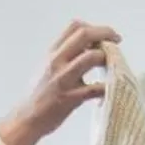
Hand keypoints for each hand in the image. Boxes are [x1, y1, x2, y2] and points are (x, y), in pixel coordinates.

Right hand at [0, 21, 114, 144]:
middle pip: (85, 35)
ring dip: (108, 58)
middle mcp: (56, 61)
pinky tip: (111, 88)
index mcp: (52, 53)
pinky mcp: (71, 98)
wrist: (26, 118)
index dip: (94, 27)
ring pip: (92, 57)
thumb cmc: (38, 94)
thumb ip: (63, 55)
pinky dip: (108, 86)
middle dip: (106, 33)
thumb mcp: (45, 67)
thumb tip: (86, 46)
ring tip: (114, 64)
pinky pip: (96, 88)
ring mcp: (64, 79)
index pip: (74, 26)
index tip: (105, 35)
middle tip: (117, 40)